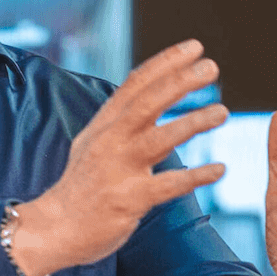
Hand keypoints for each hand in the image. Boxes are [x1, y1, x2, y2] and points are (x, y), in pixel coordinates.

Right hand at [11, 40, 227, 275]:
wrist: (55, 228)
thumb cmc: (80, 187)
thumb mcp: (91, 142)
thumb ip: (118, 120)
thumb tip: (145, 95)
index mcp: (104, 125)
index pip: (135, 84)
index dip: (165, 62)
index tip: (194, 47)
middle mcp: (110, 141)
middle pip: (147, 102)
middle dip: (180, 81)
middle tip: (211, 67)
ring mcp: (118, 169)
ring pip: (159, 138)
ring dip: (192, 122)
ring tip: (222, 112)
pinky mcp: (129, 199)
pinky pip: (168, 185)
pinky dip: (196, 176)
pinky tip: (219, 169)